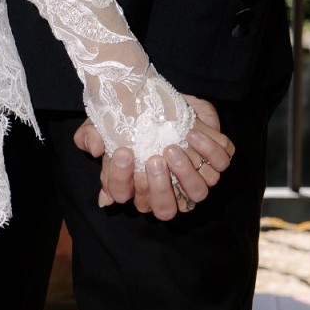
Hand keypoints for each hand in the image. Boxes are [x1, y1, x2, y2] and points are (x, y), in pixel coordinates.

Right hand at [73, 97, 234, 220]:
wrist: (164, 99)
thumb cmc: (132, 117)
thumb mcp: (103, 123)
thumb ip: (91, 135)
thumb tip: (96, 149)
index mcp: (136, 186)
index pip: (125, 196)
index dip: (122, 180)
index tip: (124, 152)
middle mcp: (166, 190)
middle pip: (164, 210)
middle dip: (159, 188)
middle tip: (154, 160)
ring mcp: (193, 179)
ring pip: (196, 194)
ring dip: (185, 173)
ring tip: (173, 148)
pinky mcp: (215, 161)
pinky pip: (219, 165)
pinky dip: (209, 151)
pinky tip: (192, 134)